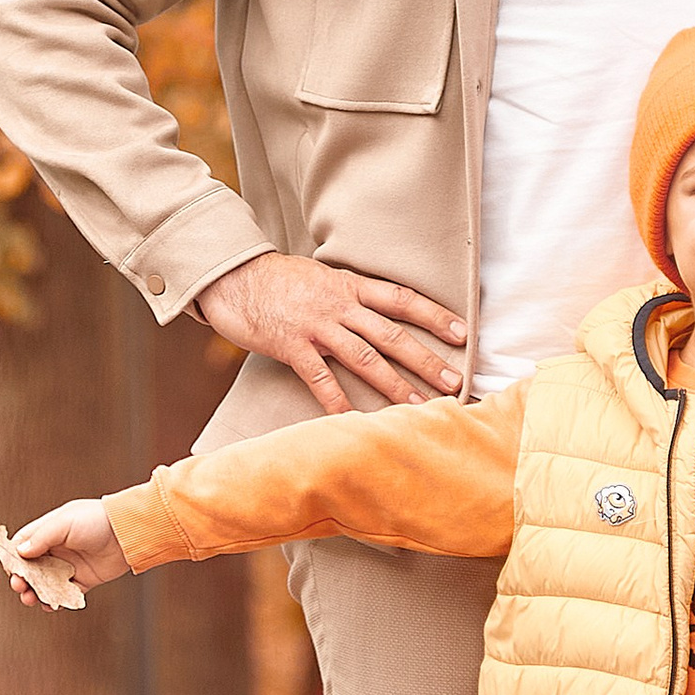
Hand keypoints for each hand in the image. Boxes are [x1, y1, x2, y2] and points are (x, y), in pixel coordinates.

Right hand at [8, 499, 128, 598]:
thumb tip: (19, 552)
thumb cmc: (95, 521)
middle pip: (31, 568)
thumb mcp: (64, 523)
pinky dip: (56, 601)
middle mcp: (56, 550)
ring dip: (36, 593)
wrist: (127, 533)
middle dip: (22, 579)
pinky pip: (65, 594)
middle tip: (19, 586)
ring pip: (45, 584)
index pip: (22, 545)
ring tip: (31, 599)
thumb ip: (41, 537)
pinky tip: (51, 605)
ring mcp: (69, 566)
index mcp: (48, 532)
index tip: (10, 569)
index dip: (13, 558)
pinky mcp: (83, 581)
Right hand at [196, 249, 468, 415]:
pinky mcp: (291, 345)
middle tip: (455, 381)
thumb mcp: (321, 276)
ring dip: (395, 384)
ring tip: (420, 405)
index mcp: (349, 286)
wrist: (232, 275)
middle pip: (392, 334)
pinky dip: (338, 400)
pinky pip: (320, 377)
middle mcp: (338, 305)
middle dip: (426, 359)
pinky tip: (355, 420)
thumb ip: (349, 295)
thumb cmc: (278, 279)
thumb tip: (377, 311)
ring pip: (364, 357)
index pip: (401, 299)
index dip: (434, 315)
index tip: (463, 332)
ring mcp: (315, 325)